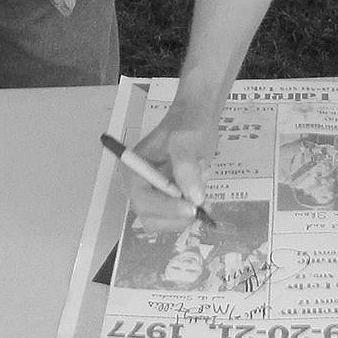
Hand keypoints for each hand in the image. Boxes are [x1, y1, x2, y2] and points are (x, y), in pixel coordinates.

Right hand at [128, 104, 219, 231]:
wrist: (197, 117)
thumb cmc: (187, 121)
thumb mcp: (186, 138)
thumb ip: (186, 165)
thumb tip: (194, 196)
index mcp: (135, 168)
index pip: (142, 199)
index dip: (165, 208)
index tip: (190, 206)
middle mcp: (141, 184)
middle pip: (151, 217)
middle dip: (177, 214)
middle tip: (201, 205)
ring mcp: (156, 192)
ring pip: (168, 220)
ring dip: (189, 208)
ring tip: (201, 178)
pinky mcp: (170, 197)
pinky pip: (180, 214)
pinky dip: (195, 206)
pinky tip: (202, 183)